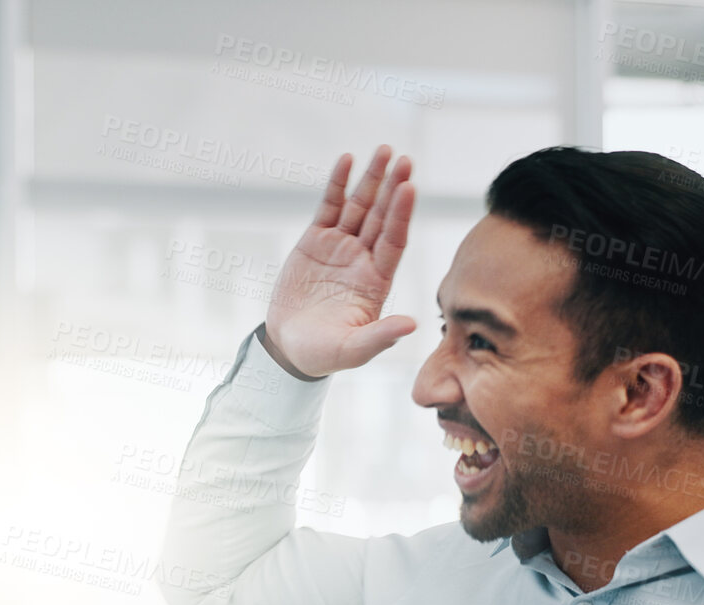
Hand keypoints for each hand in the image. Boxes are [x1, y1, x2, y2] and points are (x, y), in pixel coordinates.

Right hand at [264, 145, 418, 378]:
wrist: (291, 348)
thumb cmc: (325, 354)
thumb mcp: (353, 349)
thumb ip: (380, 336)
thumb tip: (413, 325)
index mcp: (377, 281)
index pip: (394, 241)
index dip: (401, 215)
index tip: (409, 188)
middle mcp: (363, 259)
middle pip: (381, 217)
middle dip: (392, 188)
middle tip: (405, 160)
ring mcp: (340, 247)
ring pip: (359, 206)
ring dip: (371, 179)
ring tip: (384, 151)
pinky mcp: (315, 241)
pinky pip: (329, 207)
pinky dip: (337, 184)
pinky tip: (347, 160)